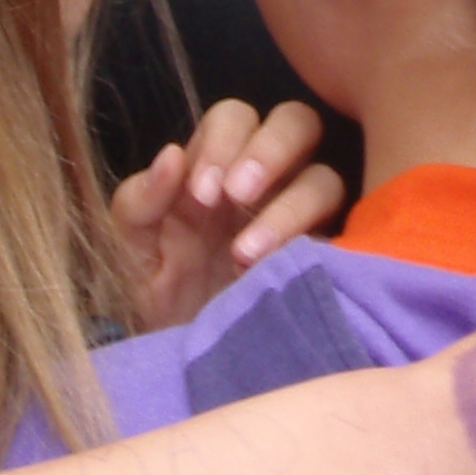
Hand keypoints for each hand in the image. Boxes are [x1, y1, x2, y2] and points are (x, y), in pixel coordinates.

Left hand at [109, 97, 344, 329]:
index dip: (223, 141)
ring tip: (245, 253)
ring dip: (289, 206)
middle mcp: (267, 181)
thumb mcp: (131, 248)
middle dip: (269, 150)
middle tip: (236, 195)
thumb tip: (170, 155)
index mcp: (217, 165)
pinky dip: (312, 244)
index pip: (236, 117)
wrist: (179, 357)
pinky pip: (344, 236)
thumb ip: (139, 201)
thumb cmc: (154, 293)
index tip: (201, 192)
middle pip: (296, 122)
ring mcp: (300, 218)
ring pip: (325, 178)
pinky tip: (277, 270)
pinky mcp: (323, 258)